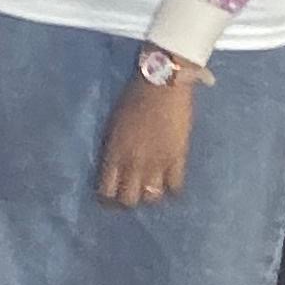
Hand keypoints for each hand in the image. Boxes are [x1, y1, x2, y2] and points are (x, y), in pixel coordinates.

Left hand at [94, 71, 195, 207]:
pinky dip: (172, 189)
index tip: (109, 199)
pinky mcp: (178, 158)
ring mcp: (157, 163)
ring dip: (149, 196)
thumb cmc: (133, 97)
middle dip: (127, 201)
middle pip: (129, 199)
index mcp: (114, 153)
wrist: (161, 84)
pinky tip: (170, 184)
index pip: (107, 190)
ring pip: (152, 197)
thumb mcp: (113, 125)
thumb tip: (113, 167)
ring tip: (150, 189)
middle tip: (130, 195)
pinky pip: (175, 186)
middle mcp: (134, 163)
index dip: (107, 199)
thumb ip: (113, 149)